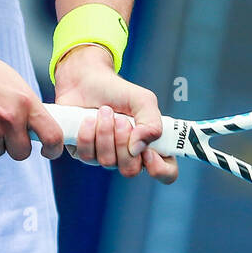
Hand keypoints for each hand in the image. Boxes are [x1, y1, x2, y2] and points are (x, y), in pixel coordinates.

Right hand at [0, 36, 64, 160]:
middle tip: (6, 132)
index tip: (48, 151)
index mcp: (26, 101)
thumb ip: (27, 107)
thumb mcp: (14, 83)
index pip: (52, 135)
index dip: (53, 149)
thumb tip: (39, 129)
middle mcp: (9, 117)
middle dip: (15, 147)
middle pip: (21, 153)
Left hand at [52, 45, 177, 183]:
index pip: (166, 172)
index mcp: (151, 145)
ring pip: (107, 162)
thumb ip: (151, 123)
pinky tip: (88, 119)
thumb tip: (139, 147)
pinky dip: (88, 134)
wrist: (87, 80)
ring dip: (105, 133)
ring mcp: (107, 156)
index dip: (159, 168)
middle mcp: (130, 155)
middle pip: (130, 170)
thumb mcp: (143, 100)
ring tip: (104, 111)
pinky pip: (86, 156)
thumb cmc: (118, 91)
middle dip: (123, 142)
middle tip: (120, 119)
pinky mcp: (85, 153)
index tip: (148, 151)